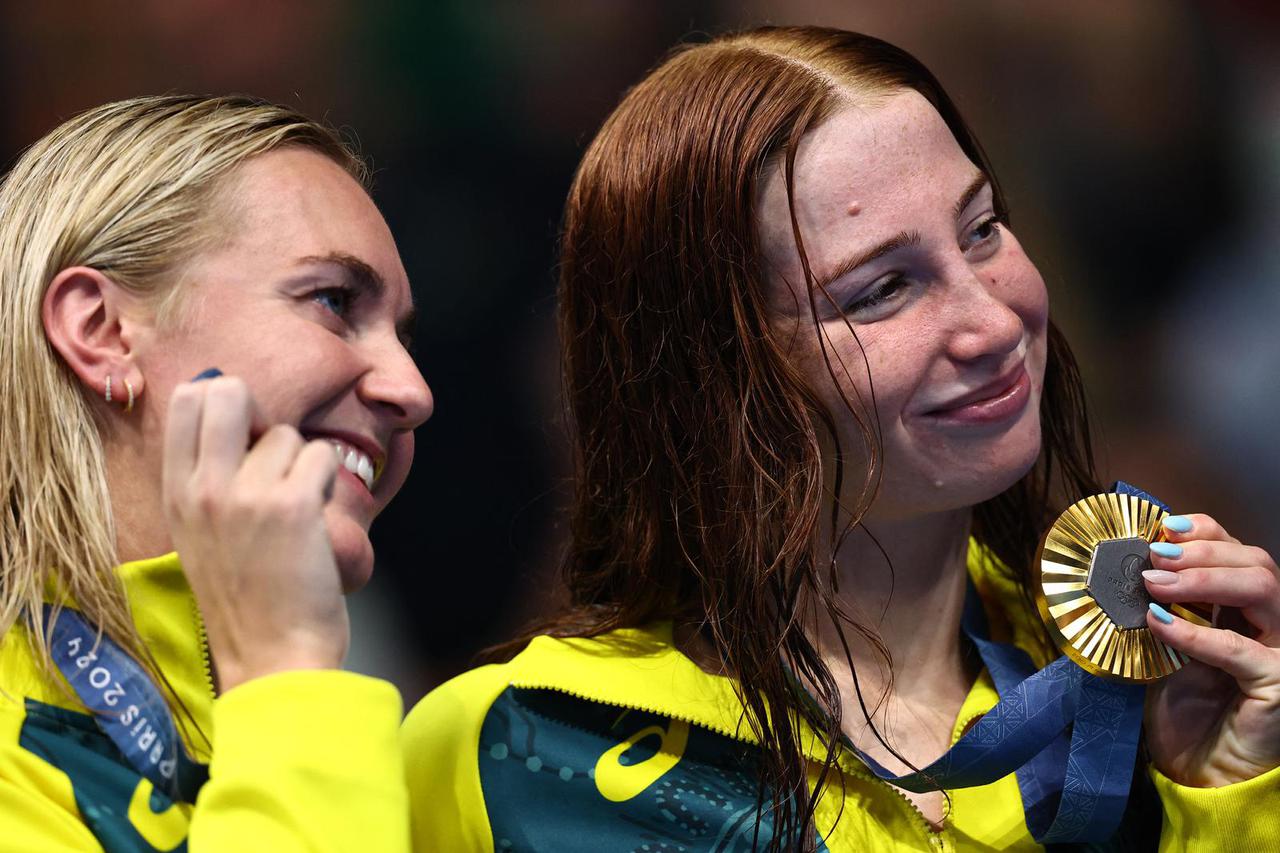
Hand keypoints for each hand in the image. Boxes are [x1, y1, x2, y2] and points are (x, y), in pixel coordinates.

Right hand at [162, 374, 346, 691]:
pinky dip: (328, 484)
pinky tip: (316, 522)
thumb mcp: (201, 536)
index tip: (246, 436)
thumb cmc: (249, 601)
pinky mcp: (292, 506)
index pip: (187, 401)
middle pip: (228, 391)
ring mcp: (246, 495)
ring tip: (296, 516)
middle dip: (261, 414)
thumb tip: (241, 415)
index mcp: (176, 495)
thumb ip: (210, 480)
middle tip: (277, 459)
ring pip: (289, 434)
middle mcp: (204, 489)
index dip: (225, 402)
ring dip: (303, 467)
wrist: (273, 659)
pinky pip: (322, 457)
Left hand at [1142, 513, 1279, 785]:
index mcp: (1246, 608)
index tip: (1161, 529)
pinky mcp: (1277, 683)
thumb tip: (1126, 568)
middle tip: (1153, 559)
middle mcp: (1272, 624)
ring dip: (1202, 579)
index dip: (1204, 532)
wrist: (1199, 770)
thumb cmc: (1185, 709)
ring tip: (1154, 585)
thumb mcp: (1165, 647)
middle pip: (1255, 562)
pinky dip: (1195, 633)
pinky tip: (1159, 625)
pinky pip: (1240, 648)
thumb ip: (1161, 608)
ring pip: (1261, 589)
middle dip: (1201, 552)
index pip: (1239, 551)